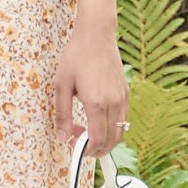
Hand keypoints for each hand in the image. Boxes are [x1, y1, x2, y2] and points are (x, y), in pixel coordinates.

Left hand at [54, 19, 128, 155]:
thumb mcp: (62, 85)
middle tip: (78, 143)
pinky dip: (112, 128)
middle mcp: (113, 103)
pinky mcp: (126, 94)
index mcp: (96, 102)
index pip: (97, 139)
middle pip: (110, 141)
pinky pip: (123, 120)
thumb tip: (62, 137)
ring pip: (119, 133)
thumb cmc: (76, 57)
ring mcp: (122, 99)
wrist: (96, 36)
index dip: (87, 151)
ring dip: (105, 140)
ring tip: (85, 132)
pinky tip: (96, 121)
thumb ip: (62, 114)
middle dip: (95, 149)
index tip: (75, 150)